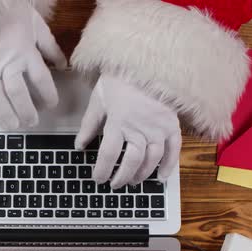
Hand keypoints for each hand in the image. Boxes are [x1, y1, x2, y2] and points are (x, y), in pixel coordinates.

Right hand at [0, 3, 66, 128]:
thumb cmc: (12, 14)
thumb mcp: (37, 27)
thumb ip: (50, 48)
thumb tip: (62, 65)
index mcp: (25, 52)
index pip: (41, 79)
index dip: (48, 95)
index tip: (51, 104)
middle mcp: (7, 62)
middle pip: (17, 92)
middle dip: (26, 110)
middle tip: (32, 123)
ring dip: (5, 113)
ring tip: (14, 126)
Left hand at [75, 74, 181, 188]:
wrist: (146, 63)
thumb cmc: (119, 79)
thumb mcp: (98, 100)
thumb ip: (89, 125)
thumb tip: (79, 147)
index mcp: (118, 123)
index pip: (109, 155)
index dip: (102, 171)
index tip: (98, 179)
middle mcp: (139, 129)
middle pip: (130, 162)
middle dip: (121, 177)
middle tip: (115, 185)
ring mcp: (158, 129)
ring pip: (151, 160)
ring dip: (142, 174)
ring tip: (134, 182)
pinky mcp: (172, 126)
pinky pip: (173, 150)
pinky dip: (168, 166)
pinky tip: (161, 178)